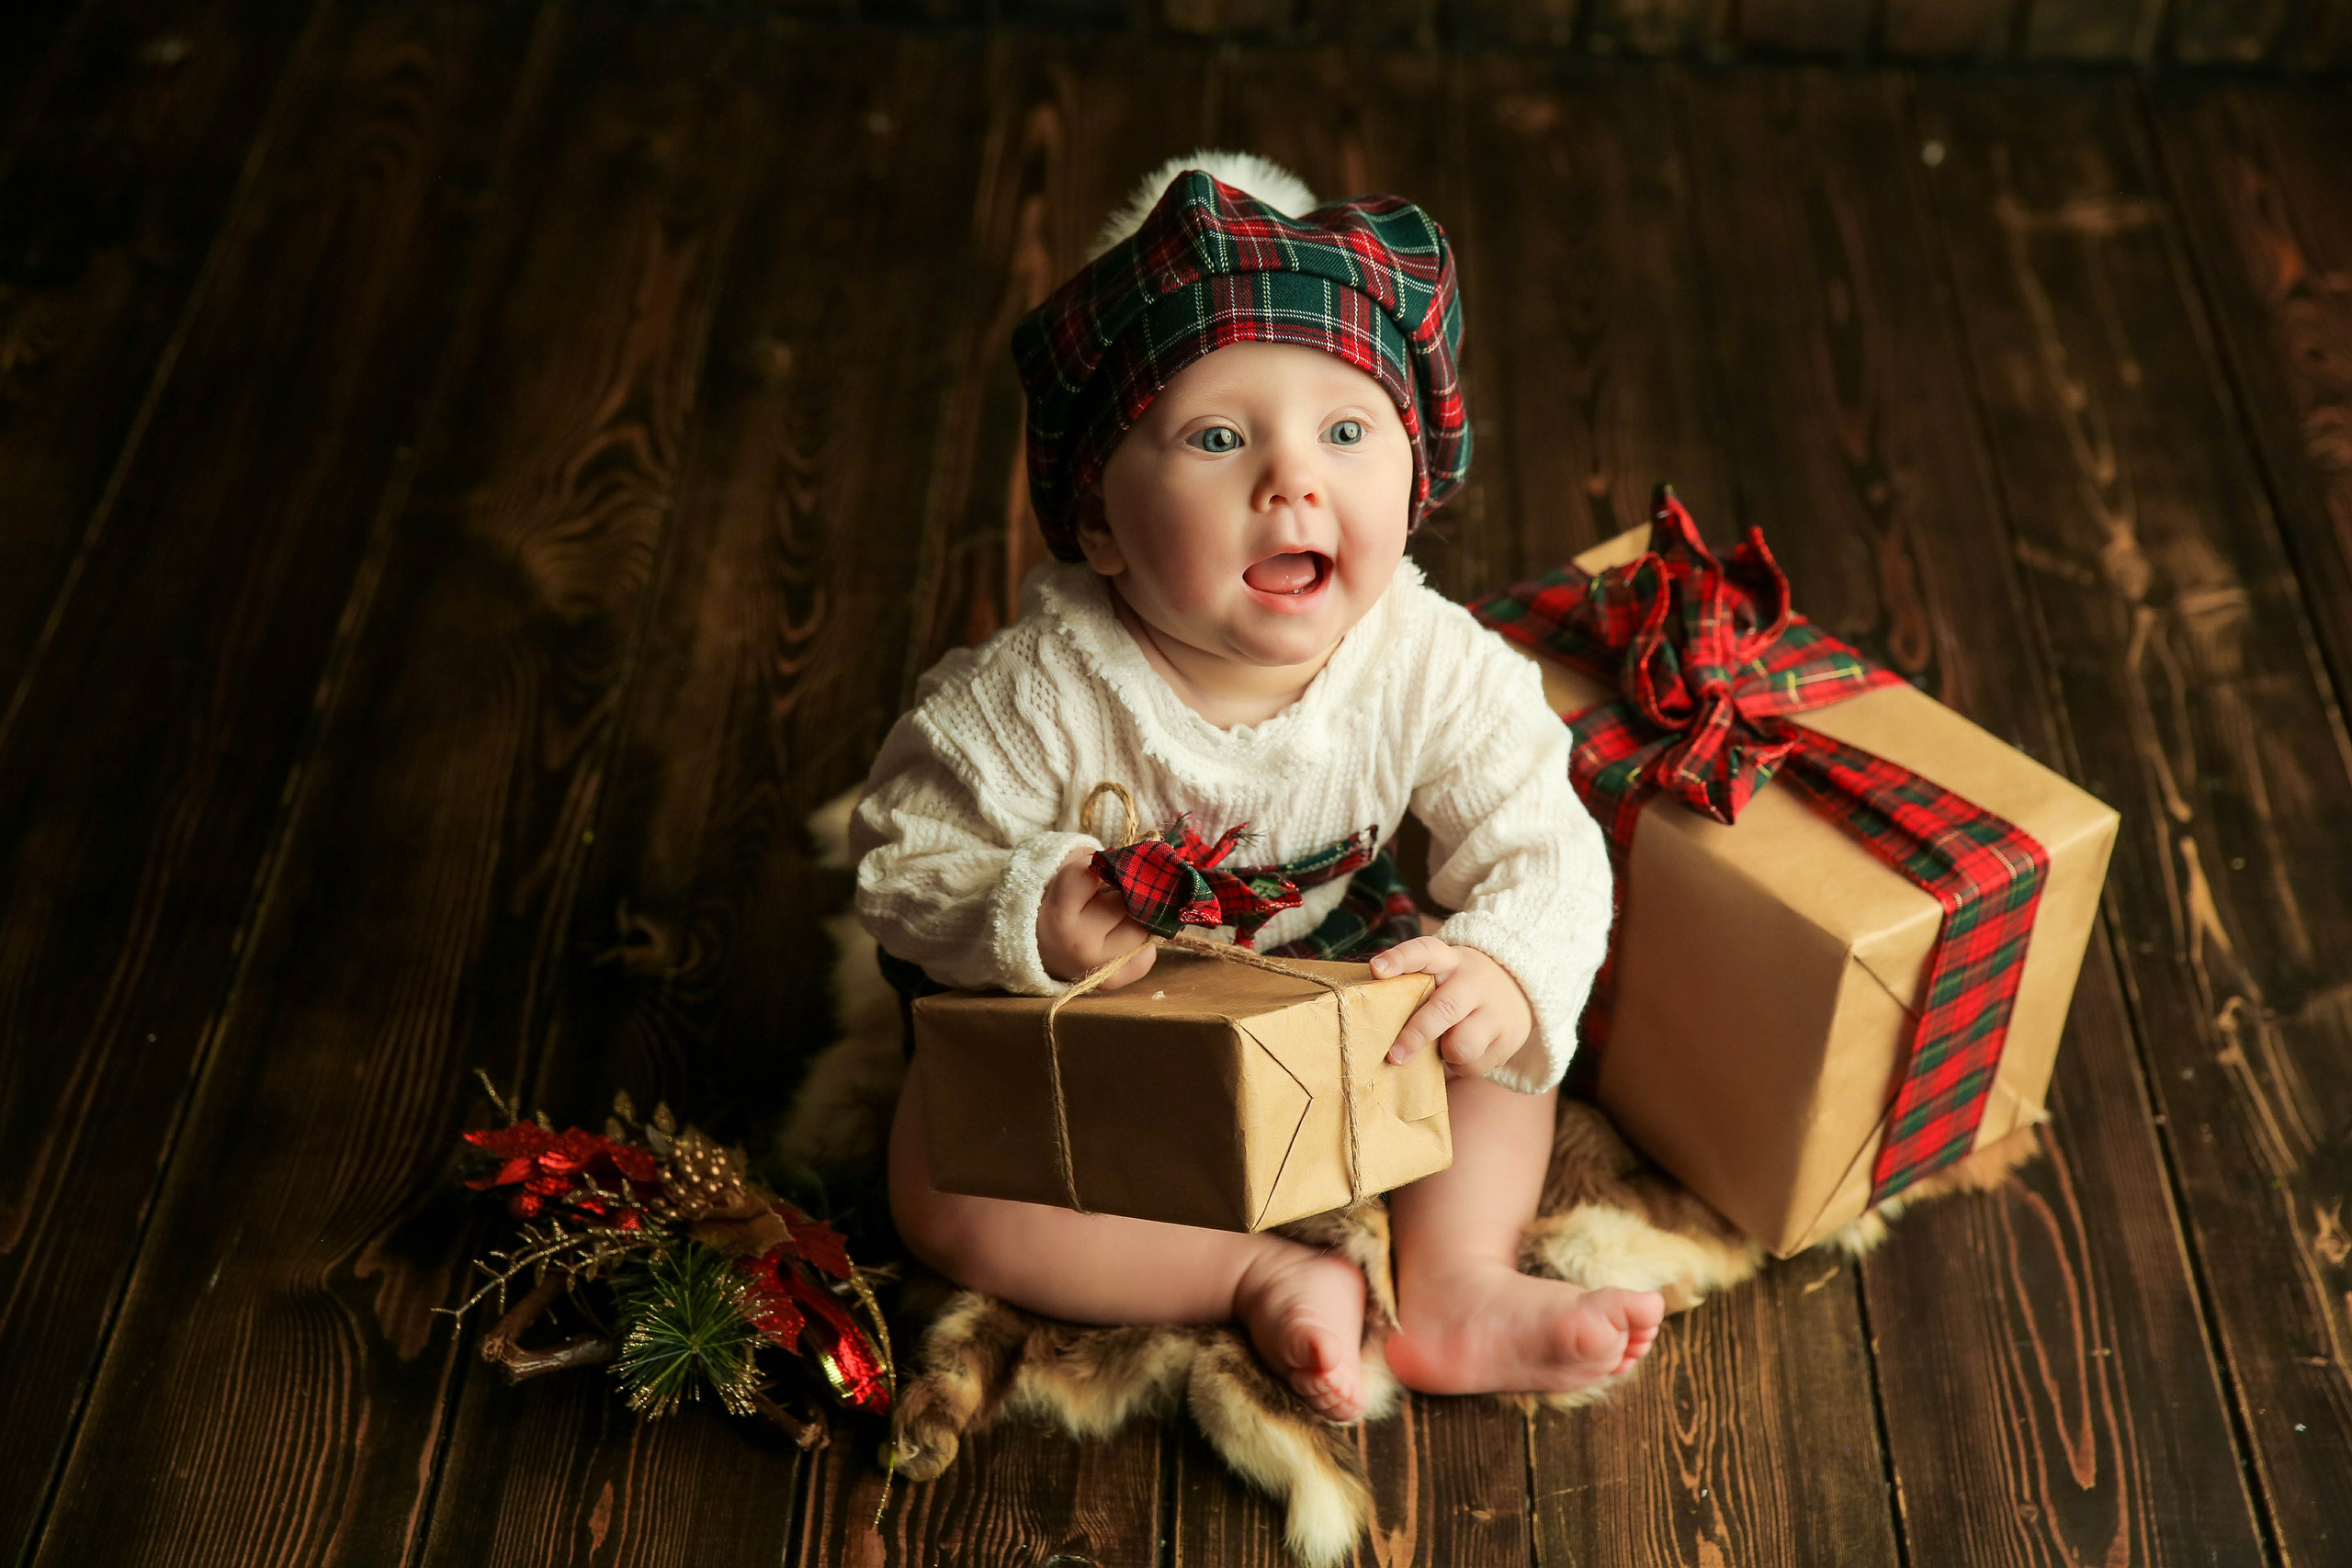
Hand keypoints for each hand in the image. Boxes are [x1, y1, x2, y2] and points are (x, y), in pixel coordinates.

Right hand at [1037, 847, 1156, 988]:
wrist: (1033, 946)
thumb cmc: (1050, 902)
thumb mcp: (1058, 872)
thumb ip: (1090, 859)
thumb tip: (1133, 858)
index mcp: (1058, 912)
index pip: (1092, 874)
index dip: (1102, 864)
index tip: (1101, 866)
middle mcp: (1078, 942)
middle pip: (1125, 903)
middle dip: (1126, 890)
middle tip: (1119, 887)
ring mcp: (1095, 965)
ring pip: (1139, 931)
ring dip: (1136, 917)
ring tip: (1121, 911)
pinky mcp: (1108, 981)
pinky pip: (1142, 961)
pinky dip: (1143, 947)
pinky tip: (1125, 934)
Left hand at [1368, 938, 1532, 1079]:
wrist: (1516, 985)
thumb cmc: (1458, 986)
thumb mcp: (1442, 973)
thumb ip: (1416, 988)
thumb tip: (1380, 1026)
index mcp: (1448, 960)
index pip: (1424, 952)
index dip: (1399, 959)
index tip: (1376, 970)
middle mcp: (1473, 981)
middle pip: (1445, 1008)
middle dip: (1417, 1034)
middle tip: (1395, 1055)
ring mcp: (1495, 1010)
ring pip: (1462, 1045)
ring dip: (1446, 1053)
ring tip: (1445, 1045)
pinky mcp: (1509, 1038)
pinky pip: (1474, 1064)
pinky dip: (1461, 1065)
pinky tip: (1466, 1051)